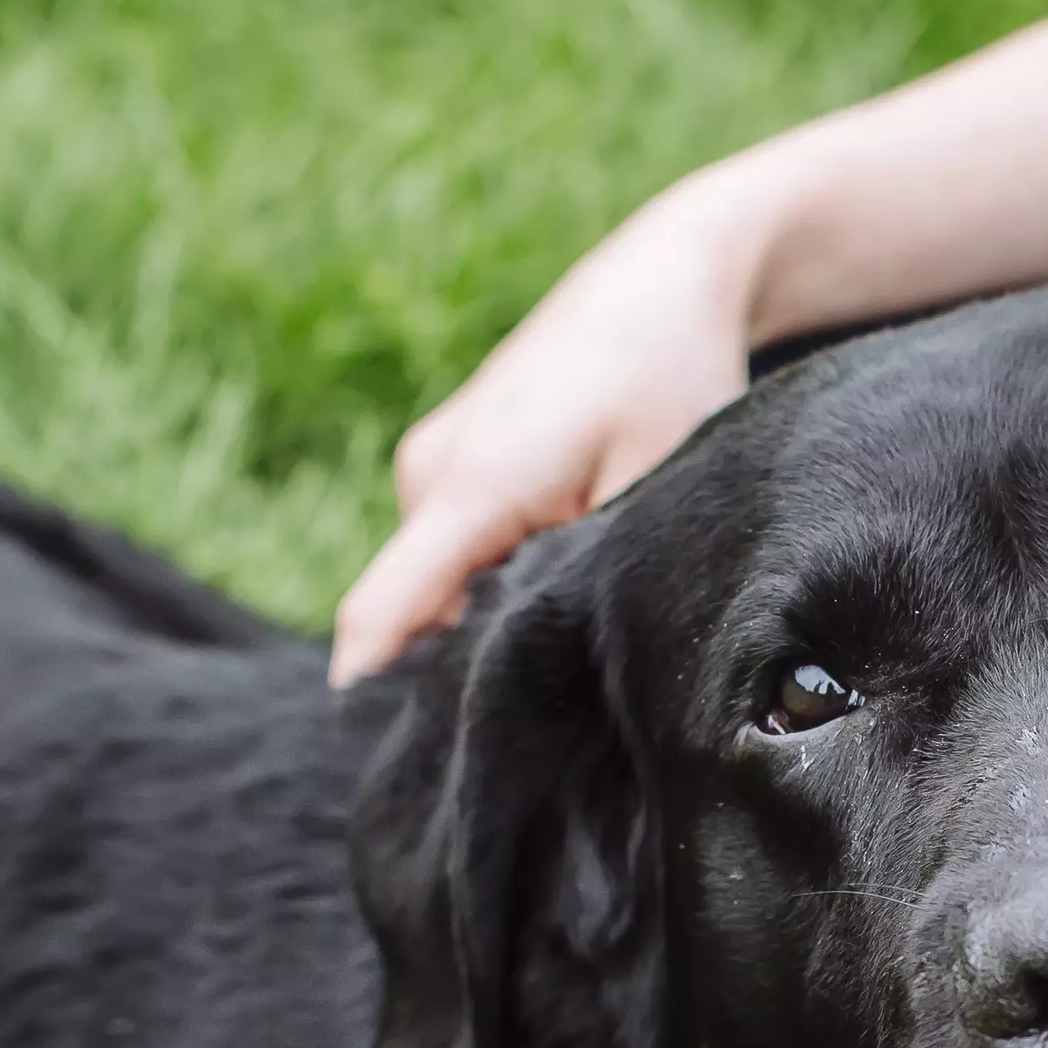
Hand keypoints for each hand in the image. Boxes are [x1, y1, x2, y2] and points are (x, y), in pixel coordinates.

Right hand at [330, 182, 768, 683]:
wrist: (666, 273)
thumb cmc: (672, 373)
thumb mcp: (652, 488)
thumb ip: (591, 578)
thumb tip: (554, 666)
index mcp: (474, 484)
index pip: (382, 617)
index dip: (375, 700)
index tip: (396, 774)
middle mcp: (429, 472)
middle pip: (416, 613)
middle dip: (468, 662)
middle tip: (550, 707)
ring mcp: (431, 461)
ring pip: (440, 581)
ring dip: (490, 610)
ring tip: (575, 617)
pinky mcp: (447, 457)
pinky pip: (451, 547)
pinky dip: (494, 572)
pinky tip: (561, 568)